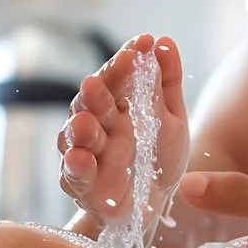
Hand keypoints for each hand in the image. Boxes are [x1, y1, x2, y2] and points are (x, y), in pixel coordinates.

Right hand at [58, 34, 190, 226]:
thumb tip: (164, 42)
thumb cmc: (158, 157)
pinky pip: (75, 174)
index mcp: (118, 102)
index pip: (117, 75)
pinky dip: (76, 166)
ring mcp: (87, 152)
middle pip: (91, 103)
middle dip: (96, 93)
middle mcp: (98, 123)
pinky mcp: (81, 184)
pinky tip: (81, 158)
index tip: (143, 42)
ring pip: (77, 137)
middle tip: (98, 83)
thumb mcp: (172, 118)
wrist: (155, 205)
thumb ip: (168, 82)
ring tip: (86, 123)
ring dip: (80, 129)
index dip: (126, 59)